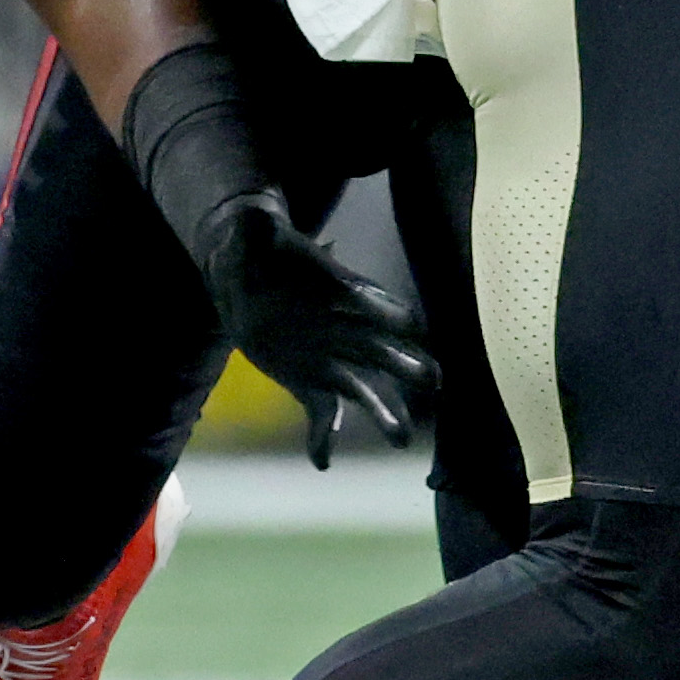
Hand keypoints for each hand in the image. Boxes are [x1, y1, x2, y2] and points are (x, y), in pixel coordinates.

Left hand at [195, 196, 435, 468]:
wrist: (245, 277)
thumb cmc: (256, 250)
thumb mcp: (250, 237)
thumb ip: (254, 232)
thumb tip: (250, 217)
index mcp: (339, 290)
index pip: (374, 303)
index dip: (392, 314)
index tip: (414, 328)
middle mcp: (344, 328)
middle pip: (383, 349)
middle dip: (408, 365)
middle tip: (434, 382)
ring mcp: (329, 359)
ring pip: (364, 389)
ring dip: (383, 412)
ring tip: (400, 439)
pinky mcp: (307, 382)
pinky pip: (321, 412)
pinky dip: (321, 436)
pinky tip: (321, 461)